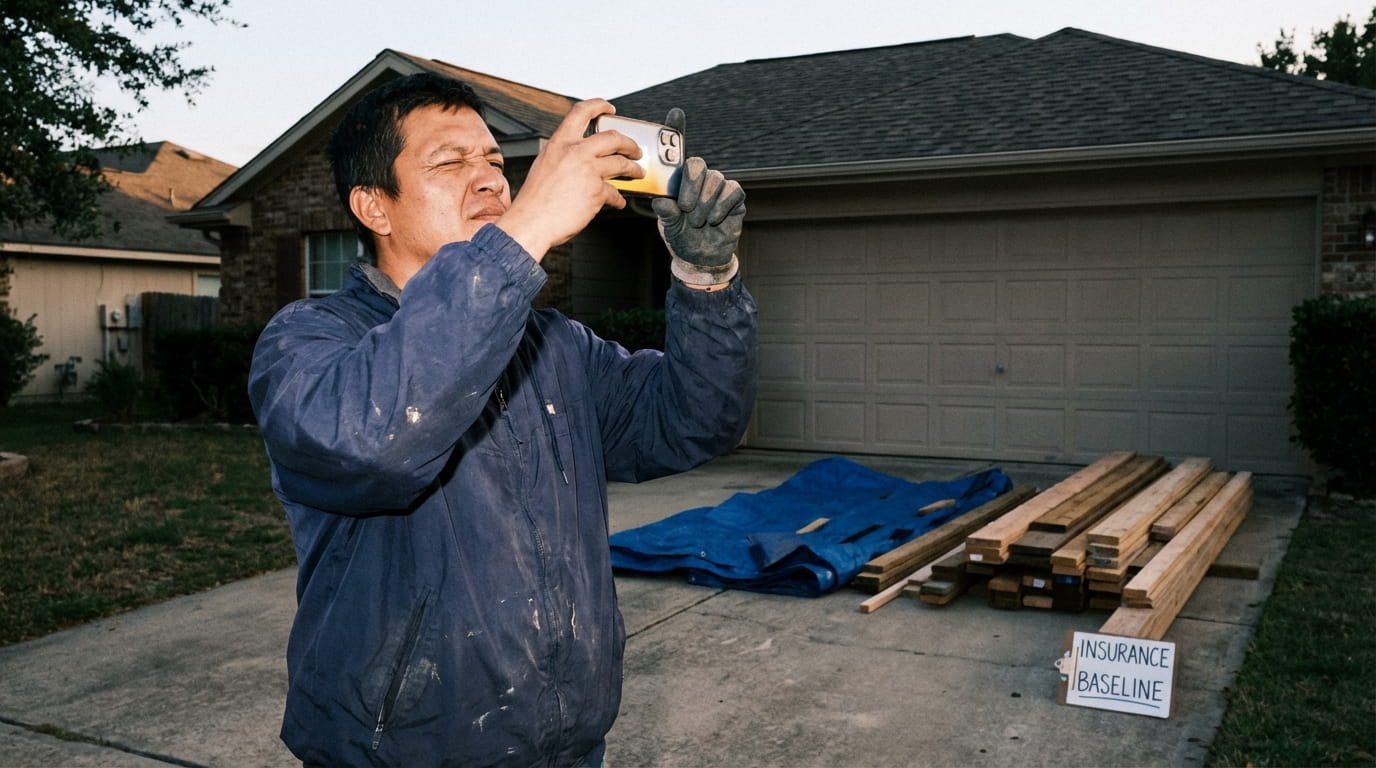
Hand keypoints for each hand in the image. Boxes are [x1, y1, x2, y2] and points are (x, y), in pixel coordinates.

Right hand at [497, 99, 642, 259]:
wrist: (531, 222)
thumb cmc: (534, 201)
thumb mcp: (544, 165)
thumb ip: (563, 156)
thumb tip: (579, 157)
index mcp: (559, 143)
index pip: (581, 112)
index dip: (599, 106)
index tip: (609, 108)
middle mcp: (575, 153)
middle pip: (613, 137)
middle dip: (629, 143)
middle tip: (635, 149)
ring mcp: (588, 171)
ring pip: (621, 163)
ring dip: (634, 168)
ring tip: (637, 172)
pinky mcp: (597, 192)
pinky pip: (615, 193)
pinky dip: (618, 199)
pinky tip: (618, 201)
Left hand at [652, 111, 745, 285]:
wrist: (701, 257)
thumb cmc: (681, 236)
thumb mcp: (668, 226)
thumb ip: (666, 212)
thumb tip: (661, 201)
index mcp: (679, 180)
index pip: (678, 149)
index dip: (677, 128)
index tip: (675, 112)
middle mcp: (699, 178)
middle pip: (697, 164)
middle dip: (691, 186)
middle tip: (686, 208)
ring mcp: (718, 186)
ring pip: (715, 179)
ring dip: (705, 203)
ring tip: (698, 222)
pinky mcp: (735, 197)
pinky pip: (732, 191)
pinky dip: (722, 206)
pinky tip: (715, 220)